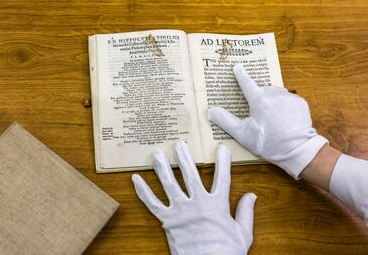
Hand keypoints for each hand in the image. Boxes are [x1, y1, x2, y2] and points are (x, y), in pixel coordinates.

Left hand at [132, 141, 256, 254]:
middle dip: (185, 157)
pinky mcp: (168, 221)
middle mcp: (198, 203)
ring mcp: (181, 211)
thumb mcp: (243, 234)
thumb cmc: (227, 253)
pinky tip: (136, 179)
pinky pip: (152, 203)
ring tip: (157, 154)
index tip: (222, 148)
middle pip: (191, 174)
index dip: (223, 161)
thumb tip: (252, 195)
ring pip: (169, 184)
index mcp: (218, 205)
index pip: (222, 177)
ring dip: (162, 167)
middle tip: (179, 144)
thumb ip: (246, 212)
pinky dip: (143, 191)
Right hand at [209, 63, 327, 178]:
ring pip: (275, 93)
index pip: (246, 82)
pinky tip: (282, 118)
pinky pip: (288, 99)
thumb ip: (225, 120)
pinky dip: (283, 105)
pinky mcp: (300, 102)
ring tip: (270, 117)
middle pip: (261, 90)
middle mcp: (274, 93)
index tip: (237, 66)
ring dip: (271, 100)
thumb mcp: (243, 134)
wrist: (298, 150)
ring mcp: (288, 97)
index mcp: (258, 99)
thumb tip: (211, 110)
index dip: (240, 74)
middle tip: (256, 113)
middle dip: (258, 97)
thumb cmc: (268, 143)